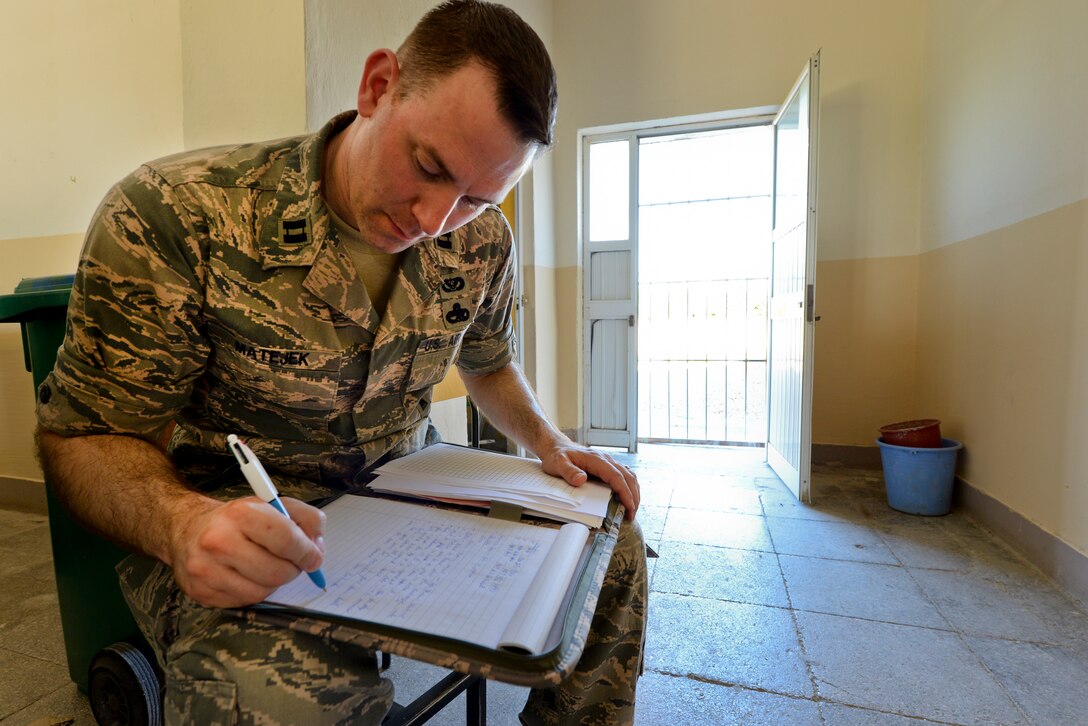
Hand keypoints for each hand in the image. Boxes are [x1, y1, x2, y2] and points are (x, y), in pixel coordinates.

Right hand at [167, 496, 325, 607]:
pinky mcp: (200, 591)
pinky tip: (247, 576)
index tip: (314, 557)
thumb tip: (317, 548)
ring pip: (262, 591)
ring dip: (273, 583)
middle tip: (291, 563)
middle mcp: (218, 541)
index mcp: (240, 514)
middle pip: (276, 572)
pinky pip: (243, 602)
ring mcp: (206, 569)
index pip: (286, 539)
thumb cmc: (237, 519)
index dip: (307, 552)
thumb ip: (305, 519)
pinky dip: (253, 591)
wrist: (186, 529)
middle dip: (292, 570)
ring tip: (267, 567)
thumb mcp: (273, 505)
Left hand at [539, 444, 639, 519]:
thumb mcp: (558, 463)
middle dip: (633, 496)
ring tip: (631, 509)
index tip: (629, 506)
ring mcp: (608, 463)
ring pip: (629, 475)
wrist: (557, 446)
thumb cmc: (557, 455)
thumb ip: (568, 472)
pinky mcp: (607, 467)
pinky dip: (629, 487)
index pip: (617, 476)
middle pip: (628, 477)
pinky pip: (624, 475)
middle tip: (632, 514)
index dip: (625, 492)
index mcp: (597, 460)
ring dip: (634, 492)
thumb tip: (582, 480)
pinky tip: (627, 498)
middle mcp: (606, 460)